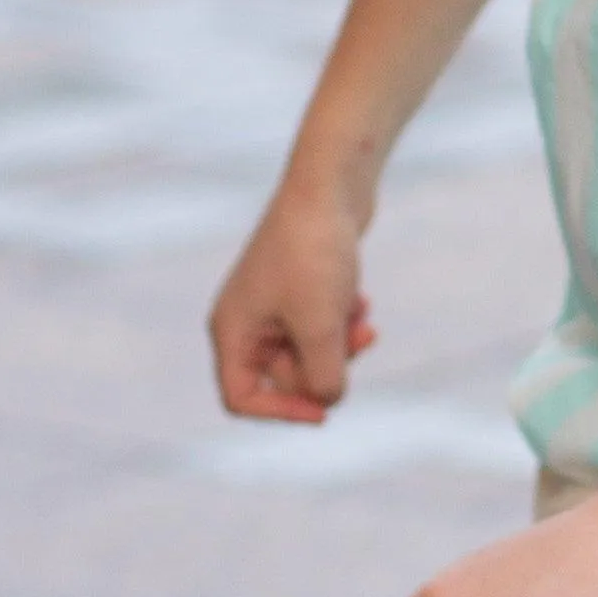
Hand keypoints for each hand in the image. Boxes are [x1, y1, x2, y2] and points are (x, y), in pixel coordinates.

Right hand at [210, 187, 376, 422]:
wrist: (331, 185)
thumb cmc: (315, 252)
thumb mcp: (321, 325)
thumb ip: (323, 375)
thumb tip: (328, 400)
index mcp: (232, 329)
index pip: (241, 397)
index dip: (281, 410)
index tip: (324, 411)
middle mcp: (245, 318)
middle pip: (285, 376)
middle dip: (327, 365)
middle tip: (360, 339)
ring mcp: (271, 302)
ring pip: (309, 352)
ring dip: (341, 343)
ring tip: (364, 319)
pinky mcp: (299, 287)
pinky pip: (322, 325)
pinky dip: (343, 320)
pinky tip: (362, 300)